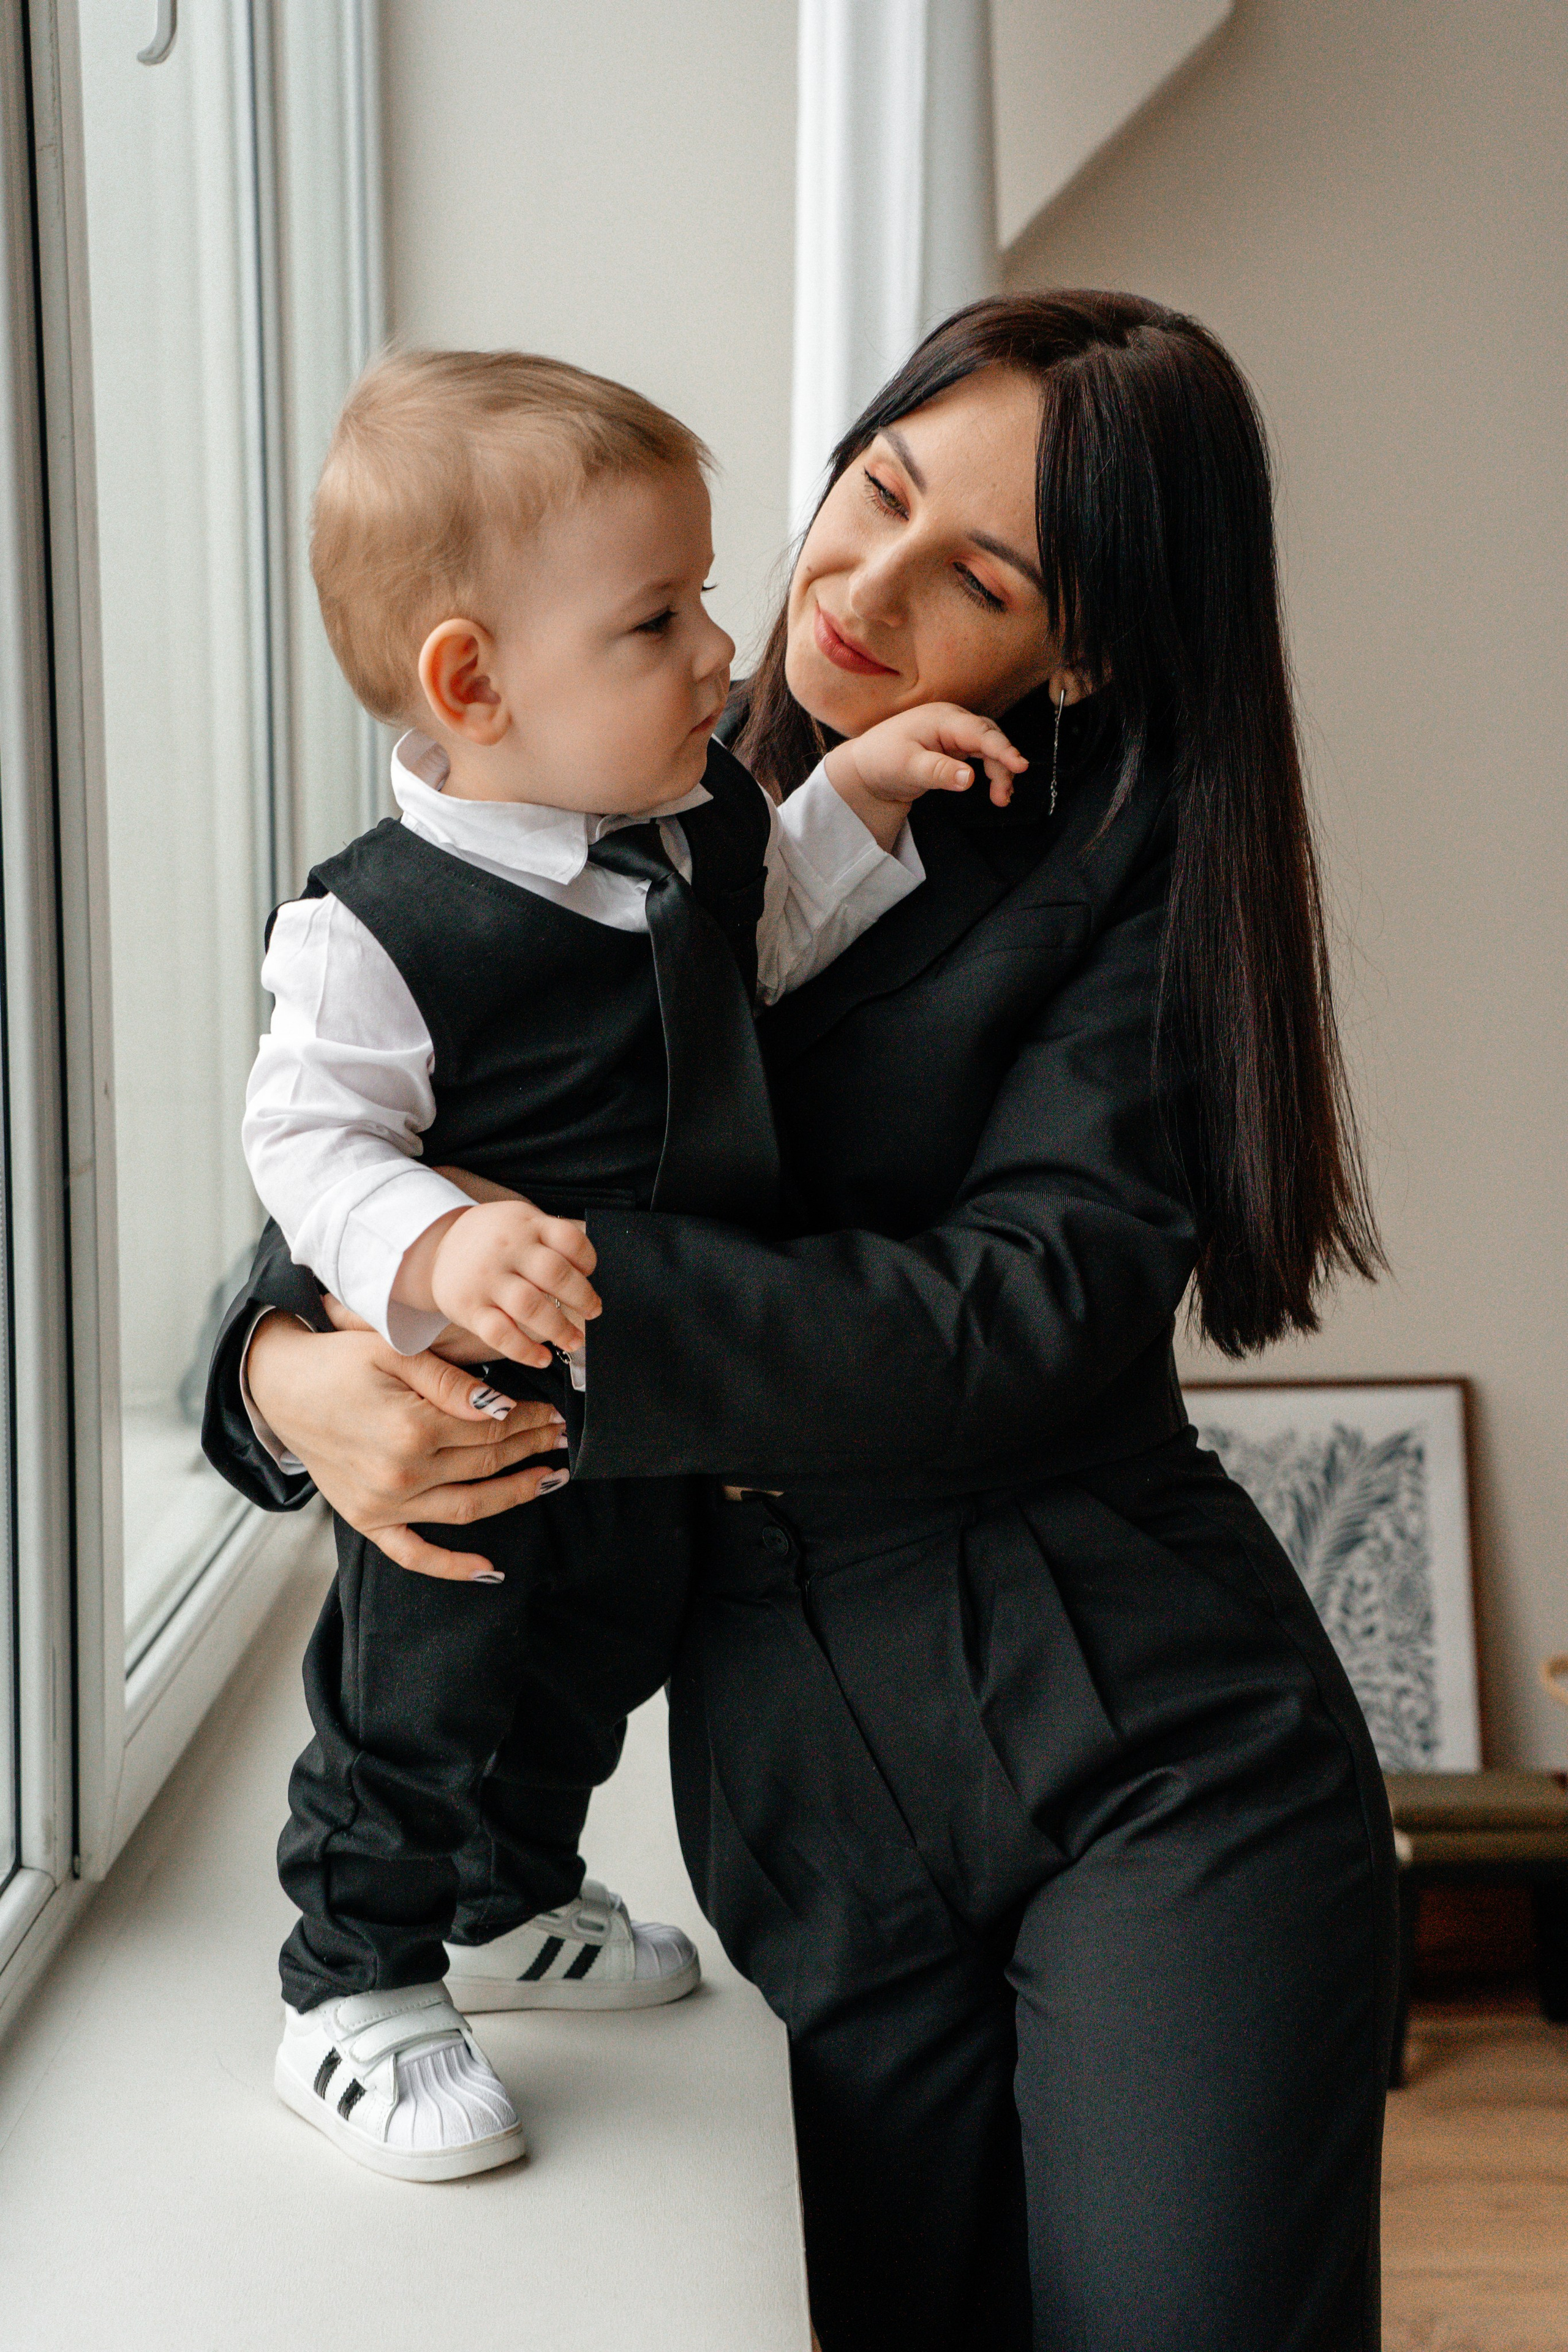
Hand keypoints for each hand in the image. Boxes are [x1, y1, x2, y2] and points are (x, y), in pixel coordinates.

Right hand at [246, 1309, 570, 1580]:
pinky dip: (452, 1567)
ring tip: (548, 1479)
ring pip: (467, 1508)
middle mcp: (401, 1474)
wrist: (281, 1388)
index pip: (491, 1428)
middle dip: (529, 1449)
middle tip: (559, 1437)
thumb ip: (451, 1381)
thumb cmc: (338, 1362)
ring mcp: (384, 1504)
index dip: (528, 1420)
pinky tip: (490, 1568)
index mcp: (412, 1428)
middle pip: (485, 1464)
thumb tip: (502, 1406)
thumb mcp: (395, 1352)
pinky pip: (415, 1554)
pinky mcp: (367, 1521)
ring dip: (514, 1495)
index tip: (552, 1413)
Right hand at [427, 1201, 601, 1366]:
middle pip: (553, 1273)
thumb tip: (587, 1275)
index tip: (589, 1273)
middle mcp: (507, 1250)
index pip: (568, 1239)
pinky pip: (501, 1334)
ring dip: (559, 1329)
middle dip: (581, 1297)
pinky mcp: (469, 1308)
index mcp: (526, 1225)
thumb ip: (550, 1240)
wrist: (438, 1245)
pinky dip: (526, 1351)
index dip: (587, 1259)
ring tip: (574, 1340)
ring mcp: (486, 1280)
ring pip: (530, 1306)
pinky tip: (542, 1358)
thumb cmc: (493, 1239)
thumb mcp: (521, 1221)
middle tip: (593, 1310)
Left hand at [824, 703, 1027, 848]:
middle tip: (1003, 796)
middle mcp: (952, 721)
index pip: (980, 732)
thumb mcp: (908, 768)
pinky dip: (991, 771)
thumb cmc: (882, 761)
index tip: (1020, 765)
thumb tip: (969, 778)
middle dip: (1003, 765)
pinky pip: (981, 755)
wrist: (866, 767)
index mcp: (942, 719)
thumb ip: (939, 772)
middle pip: (990, 738)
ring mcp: (954, 733)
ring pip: (988, 748)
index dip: (1003, 749)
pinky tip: (996, 789)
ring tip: (1001, 799)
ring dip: (999, 771)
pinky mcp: (953, 747)